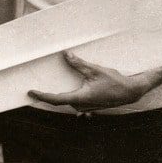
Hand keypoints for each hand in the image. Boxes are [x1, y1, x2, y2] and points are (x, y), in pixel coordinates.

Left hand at [27, 50, 152, 111]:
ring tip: (45, 86)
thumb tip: (66, 55)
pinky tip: (63, 89)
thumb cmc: (115, 82)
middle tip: (32, 89)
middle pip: (58, 101)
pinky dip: (67, 96)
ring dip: (57, 95)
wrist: (130, 92)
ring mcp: (85, 107)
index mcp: (80, 98)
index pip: (55, 99)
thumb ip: (79, 64)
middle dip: (46, 95)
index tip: (30, 92)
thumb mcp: (96, 70)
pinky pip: (74, 101)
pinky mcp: (89, 105)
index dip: (41, 96)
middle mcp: (80, 106)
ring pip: (66, 102)